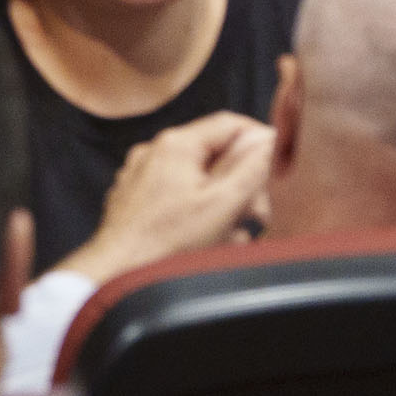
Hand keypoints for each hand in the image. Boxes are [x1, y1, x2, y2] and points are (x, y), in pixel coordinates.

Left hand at [57, 111, 272, 285]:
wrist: (118, 272)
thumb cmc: (167, 242)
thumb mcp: (223, 204)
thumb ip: (251, 168)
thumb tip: (269, 141)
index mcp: (176, 144)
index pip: (229, 123)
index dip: (259, 140)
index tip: (278, 163)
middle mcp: (154, 152)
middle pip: (214, 155)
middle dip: (242, 184)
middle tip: (258, 213)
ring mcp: (141, 175)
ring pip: (198, 180)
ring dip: (222, 205)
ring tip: (232, 236)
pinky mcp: (135, 199)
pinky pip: (177, 197)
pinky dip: (198, 214)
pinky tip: (208, 241)